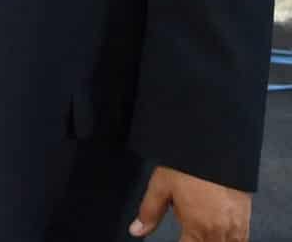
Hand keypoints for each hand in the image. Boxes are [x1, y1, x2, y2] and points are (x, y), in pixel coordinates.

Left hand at [130, 165, 250, 240]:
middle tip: (187, 233)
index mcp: (198, 227)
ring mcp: (236, 227)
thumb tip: (135, 231)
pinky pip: (240, 240)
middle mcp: (219, 232)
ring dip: (212, 241)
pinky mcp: (246, 219)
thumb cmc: (188, 166)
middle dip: (195, 241)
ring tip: (199, 232)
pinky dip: (229, 240)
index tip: (179, 237)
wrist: (218, 149)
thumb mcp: (161, 186)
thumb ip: (149, 213)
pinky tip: (219, 235)